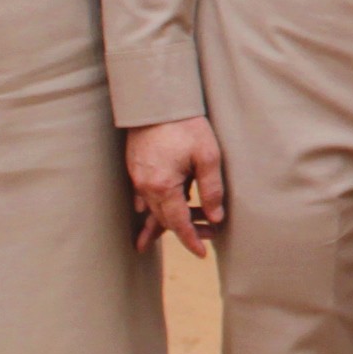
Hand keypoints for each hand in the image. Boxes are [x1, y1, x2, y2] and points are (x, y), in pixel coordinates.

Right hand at [124, 115, 225, 256]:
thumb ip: (212, 189)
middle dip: (185, 231)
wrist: (157, 100)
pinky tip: (150, 213)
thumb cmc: (185, 125)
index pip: (177, 224)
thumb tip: (216, 218)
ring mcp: (138, 177)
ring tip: (177, 234)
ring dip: (170, 220)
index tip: (201, 254)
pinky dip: (152, 207)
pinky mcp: (136, 167)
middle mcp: (146, 186)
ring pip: (153, 209)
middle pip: (165, 219)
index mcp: (163, 187)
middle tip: (208, 236)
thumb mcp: (208, 156)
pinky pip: (143, 196)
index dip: (190, 240)